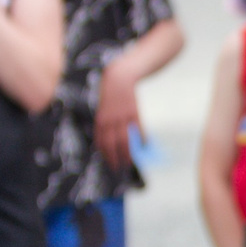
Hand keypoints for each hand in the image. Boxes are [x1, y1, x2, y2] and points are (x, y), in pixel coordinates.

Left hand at [94, 56, 144, 171]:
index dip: (105, 154)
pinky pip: (138, 130)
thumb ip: (105, 123)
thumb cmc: (110, 94)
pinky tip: (145, 146)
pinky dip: (142, 139)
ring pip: (125, 140)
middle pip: (112, 144)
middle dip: (115, 159)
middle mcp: (110, 121)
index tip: (109, 164)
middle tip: (119, 169)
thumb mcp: (103, 109)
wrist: (119, 78)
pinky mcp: (133, 113)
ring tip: (130, 163)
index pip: (101, 142)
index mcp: (100, 120)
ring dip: (128, 154)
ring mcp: (122, 118)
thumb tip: (111, 138)